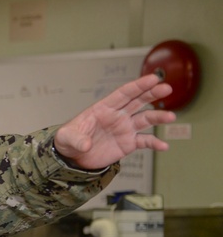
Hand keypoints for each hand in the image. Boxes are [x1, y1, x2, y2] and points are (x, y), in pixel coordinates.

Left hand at [53, 73, 175, 169]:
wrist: (73, 157)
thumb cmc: (69, 141)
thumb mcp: (66, 138)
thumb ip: (76, 139)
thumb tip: (86, 145)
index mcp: (104, 108)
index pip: (123, 93)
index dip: (138, 85)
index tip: (153, 78)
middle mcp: (118, 116)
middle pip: (138, 101)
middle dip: (152, 93)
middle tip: (166, 88)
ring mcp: (125, 128)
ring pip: (146, 119)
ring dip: (159, 117)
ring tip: (171, 117)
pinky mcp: (128, 143)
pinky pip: (144, 141)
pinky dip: (154, 142)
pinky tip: (164, 146)